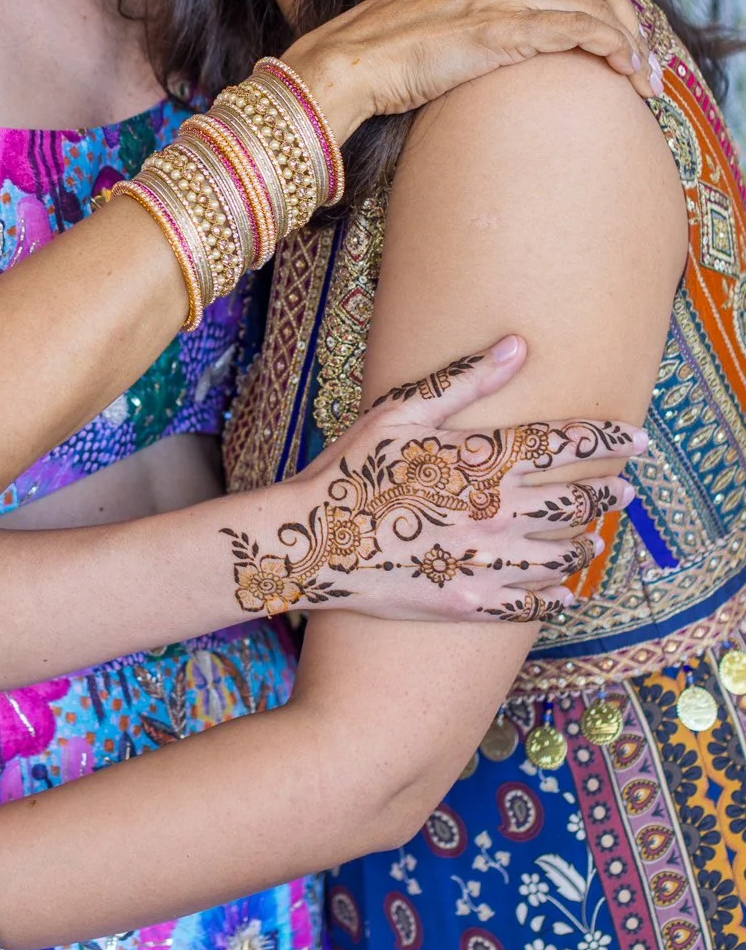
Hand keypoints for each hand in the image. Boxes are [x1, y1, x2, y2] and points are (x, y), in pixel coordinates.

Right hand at [219, 337, 646, 621]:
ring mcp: (488, 560)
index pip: (568, 444)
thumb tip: (519, 345)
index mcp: (484, 460)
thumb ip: (465, 381)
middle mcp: (497, 511)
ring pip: (563, 555)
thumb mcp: (401, 412)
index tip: (637, 440)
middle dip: (609, 493)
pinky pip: (531, 603)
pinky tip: (564, 593)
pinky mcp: (471, 601)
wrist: (312, 542)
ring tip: (597, 541)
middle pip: (577, 502)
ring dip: (587, 545)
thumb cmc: (351, 468)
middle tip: (625, 491)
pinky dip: (555, 597)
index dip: (610, 439)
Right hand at [285, 0, 656, 139]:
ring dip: (632, 40)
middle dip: (631, 19)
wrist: (345, 68)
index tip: (622, 40)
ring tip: (644, 79)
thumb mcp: (439, 17)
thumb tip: (509, 40)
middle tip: (644, 65)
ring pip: (598, 1)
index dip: (608, 0)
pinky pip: (581, 27)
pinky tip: (625, 72)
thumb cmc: (385, 56)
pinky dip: (615, 47)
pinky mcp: (503, 26)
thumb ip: (476, 12)